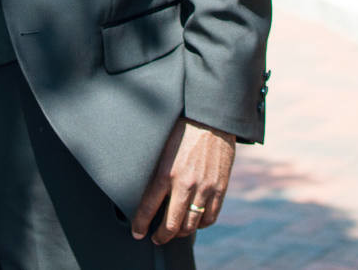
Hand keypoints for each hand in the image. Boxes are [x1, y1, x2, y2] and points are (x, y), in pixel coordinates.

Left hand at [131, 117, 236, 243]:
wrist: (211, 119)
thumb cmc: (182, 129)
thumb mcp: (162, 148)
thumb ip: (155, 170)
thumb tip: (143, 188)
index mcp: (166, 173)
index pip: (148, 208)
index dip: (140, 224)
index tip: (137, 233)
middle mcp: (185, 184)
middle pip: (171, 224)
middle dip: (161, 236)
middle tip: (156, 238)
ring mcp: (204, 188)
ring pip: (191, 224)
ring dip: (181, 232)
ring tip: (175, 232)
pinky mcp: (220, 188)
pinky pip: (211, 216)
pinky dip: (202, 224)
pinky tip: (195, 222)